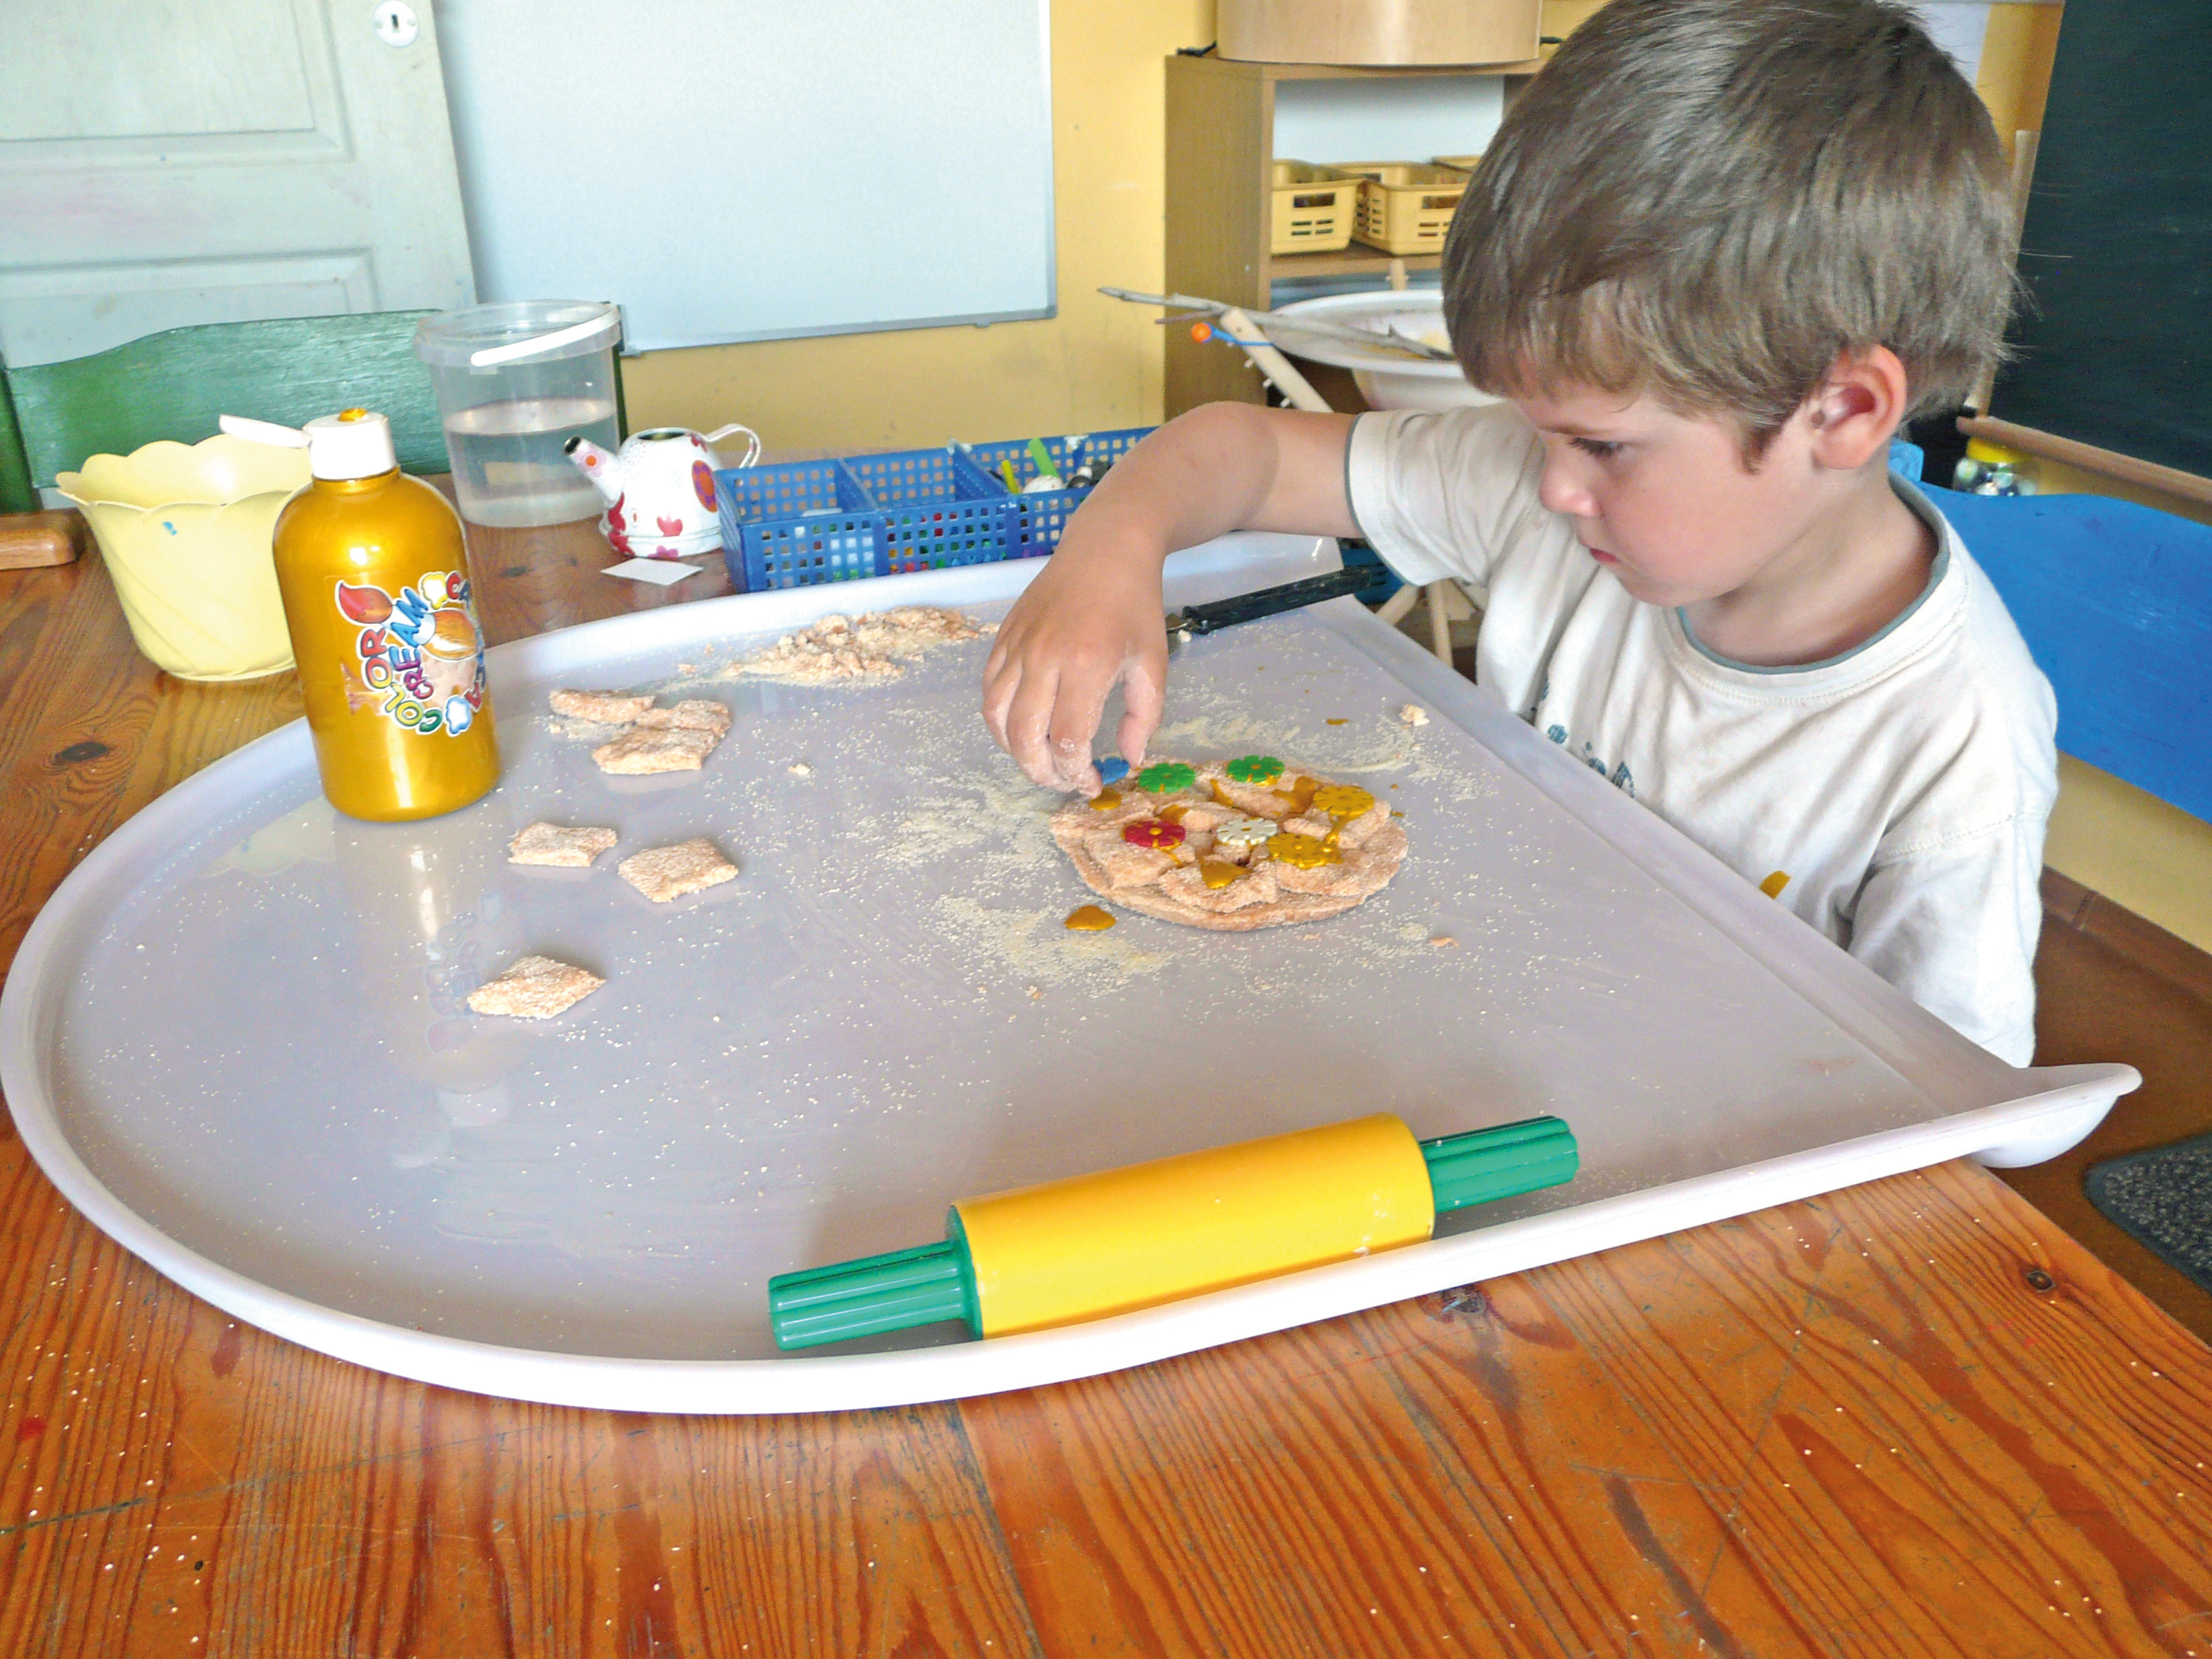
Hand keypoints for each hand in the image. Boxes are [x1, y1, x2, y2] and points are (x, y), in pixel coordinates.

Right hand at [982, 530, 1166, 793]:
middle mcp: (1044, 656)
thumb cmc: (1134, 605)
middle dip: (1042, 773)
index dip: (1076, 774)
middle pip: (1025, 737)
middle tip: (1062, 783)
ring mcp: (1018, 646)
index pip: (1068, 740)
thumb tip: (1128, 758)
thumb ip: (1144, 716)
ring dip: (1015, 752)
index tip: (1092, 784)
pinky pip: (988, 691)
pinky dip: (999, 721)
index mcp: (1087, 664)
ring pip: (997, 718)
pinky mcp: (1003, 638)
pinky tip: (1021, 729)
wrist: (1105, 548)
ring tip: (1039, 762)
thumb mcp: (1153, 662)